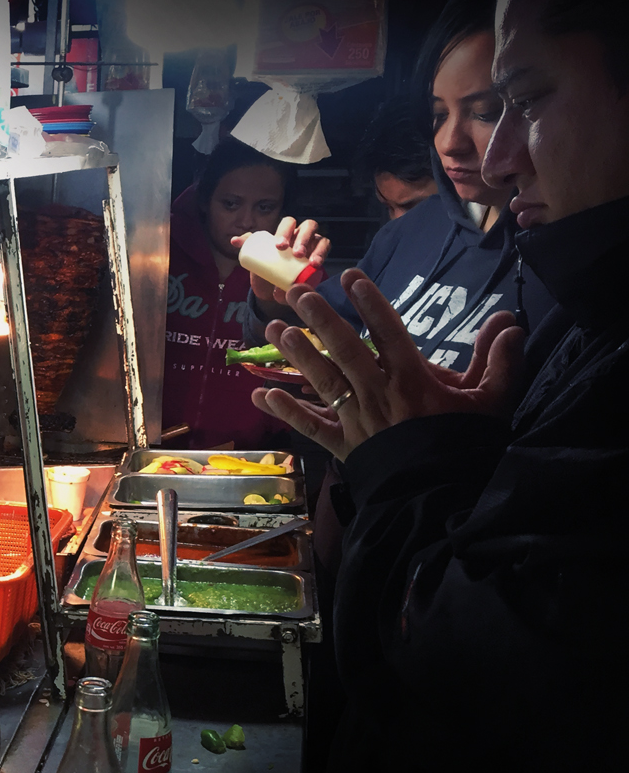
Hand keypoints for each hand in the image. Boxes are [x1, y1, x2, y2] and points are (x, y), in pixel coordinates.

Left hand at [232, 216, 330, 305]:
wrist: (273, 290)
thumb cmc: (266, 269)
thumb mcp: (256, 258)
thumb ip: (247, 247)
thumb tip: (234, 240)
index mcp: (285, 232)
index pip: (288, 222)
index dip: (284, 231)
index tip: (278, 246)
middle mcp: (301, 235)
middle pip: (308, 226)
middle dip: (302, 238)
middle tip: (295, 253)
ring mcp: (313, 245)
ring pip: (320, 238)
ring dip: (316, 248)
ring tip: (310, 262)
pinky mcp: (320, 256)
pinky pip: (325, 251)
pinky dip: (322, 255)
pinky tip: (316, 265)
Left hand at [250, 269, 525, 461]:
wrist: (443, 494)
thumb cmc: (465, 444)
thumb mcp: (490, 402)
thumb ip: (498, 360)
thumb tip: (510, 322)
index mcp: (412, 381)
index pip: (390, 333)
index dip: (371, 303)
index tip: (351, 277)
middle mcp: (378, 395)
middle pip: (346, 350)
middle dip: (321, 319)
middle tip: (298, 292)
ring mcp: (357, 420)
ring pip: (323, 381)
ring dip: (297, 354)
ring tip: (274, 328)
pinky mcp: (343, 445)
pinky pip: (310, 426)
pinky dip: (286, 411)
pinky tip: (263, 394)